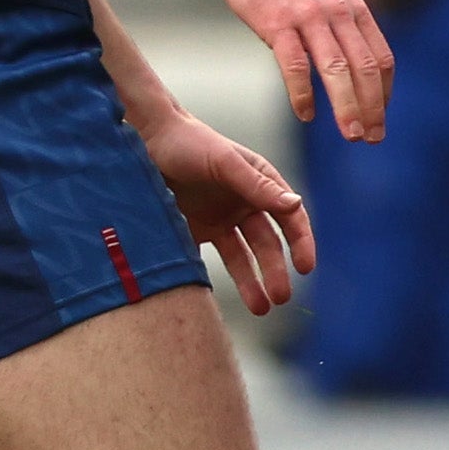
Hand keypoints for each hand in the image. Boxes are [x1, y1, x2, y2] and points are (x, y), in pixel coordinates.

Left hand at [140, 108, 316, 316]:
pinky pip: (213, 258)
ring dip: (254, 281)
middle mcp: (245, 204)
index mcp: (261, 183)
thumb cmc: (188, 142)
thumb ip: (258, 186)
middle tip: (281, 296)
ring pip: (244, 257)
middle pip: (268, 244)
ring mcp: (221, 219)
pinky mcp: (197, 231)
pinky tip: (226, 294)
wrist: (143, 141)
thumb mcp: (225, 162)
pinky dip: (222, 277)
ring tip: (261, 308)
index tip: (305, 267)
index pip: (290, 217)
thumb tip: (295, 205)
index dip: (301, 242)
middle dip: (275, 270)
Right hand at [222, 0, 396, 141]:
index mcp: (354, 7)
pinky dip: (303, 94)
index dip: (384, 92)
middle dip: (372, 108)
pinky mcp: (276, 23)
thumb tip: (354, 58)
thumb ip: (345, 21)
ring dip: (347, 107)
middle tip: (372, 138)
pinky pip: (295, 65)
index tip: (380, 116)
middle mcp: (338, 12)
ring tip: (351, 135)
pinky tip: (306, 115)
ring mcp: (309, 17)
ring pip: (337, 71)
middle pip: (364, 69)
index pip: (380, 57)